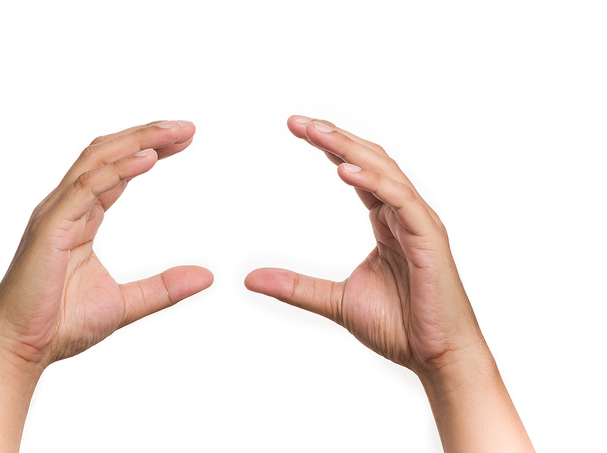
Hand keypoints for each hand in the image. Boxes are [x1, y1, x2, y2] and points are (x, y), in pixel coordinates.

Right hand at [0, 121, 213, 451]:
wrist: (20, 350)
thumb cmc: (61, 325)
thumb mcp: (126, 304)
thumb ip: (164, 288)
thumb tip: (207, 277)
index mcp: (80, 217)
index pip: (117, 170)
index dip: (149, 149)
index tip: (184, 140)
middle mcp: (66, 207)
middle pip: (107, 154)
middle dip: (146, 135)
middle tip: (185, 126)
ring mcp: (55, 214)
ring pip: (96, 161)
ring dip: (137, 141)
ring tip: (172, 132)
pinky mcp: (50, 228)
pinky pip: (86, 188)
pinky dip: (117, 169)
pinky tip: (147, 159)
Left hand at [245, 116, 534, 451]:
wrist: (438, 360)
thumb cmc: (399, 328)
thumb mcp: (335, 301)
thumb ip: (296, 286)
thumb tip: (249, 279)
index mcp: (386, 222)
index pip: (357, 172)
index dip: (330, 147)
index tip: (296, 128)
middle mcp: (405, 215)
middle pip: (370, 162)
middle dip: (335, 137)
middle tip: (298, 121)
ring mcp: (420, 224)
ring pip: (386, 172)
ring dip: (350, 150)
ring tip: (317, 132)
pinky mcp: (430, 240)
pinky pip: (401, 201)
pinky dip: (375, 182)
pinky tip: (346, 171)